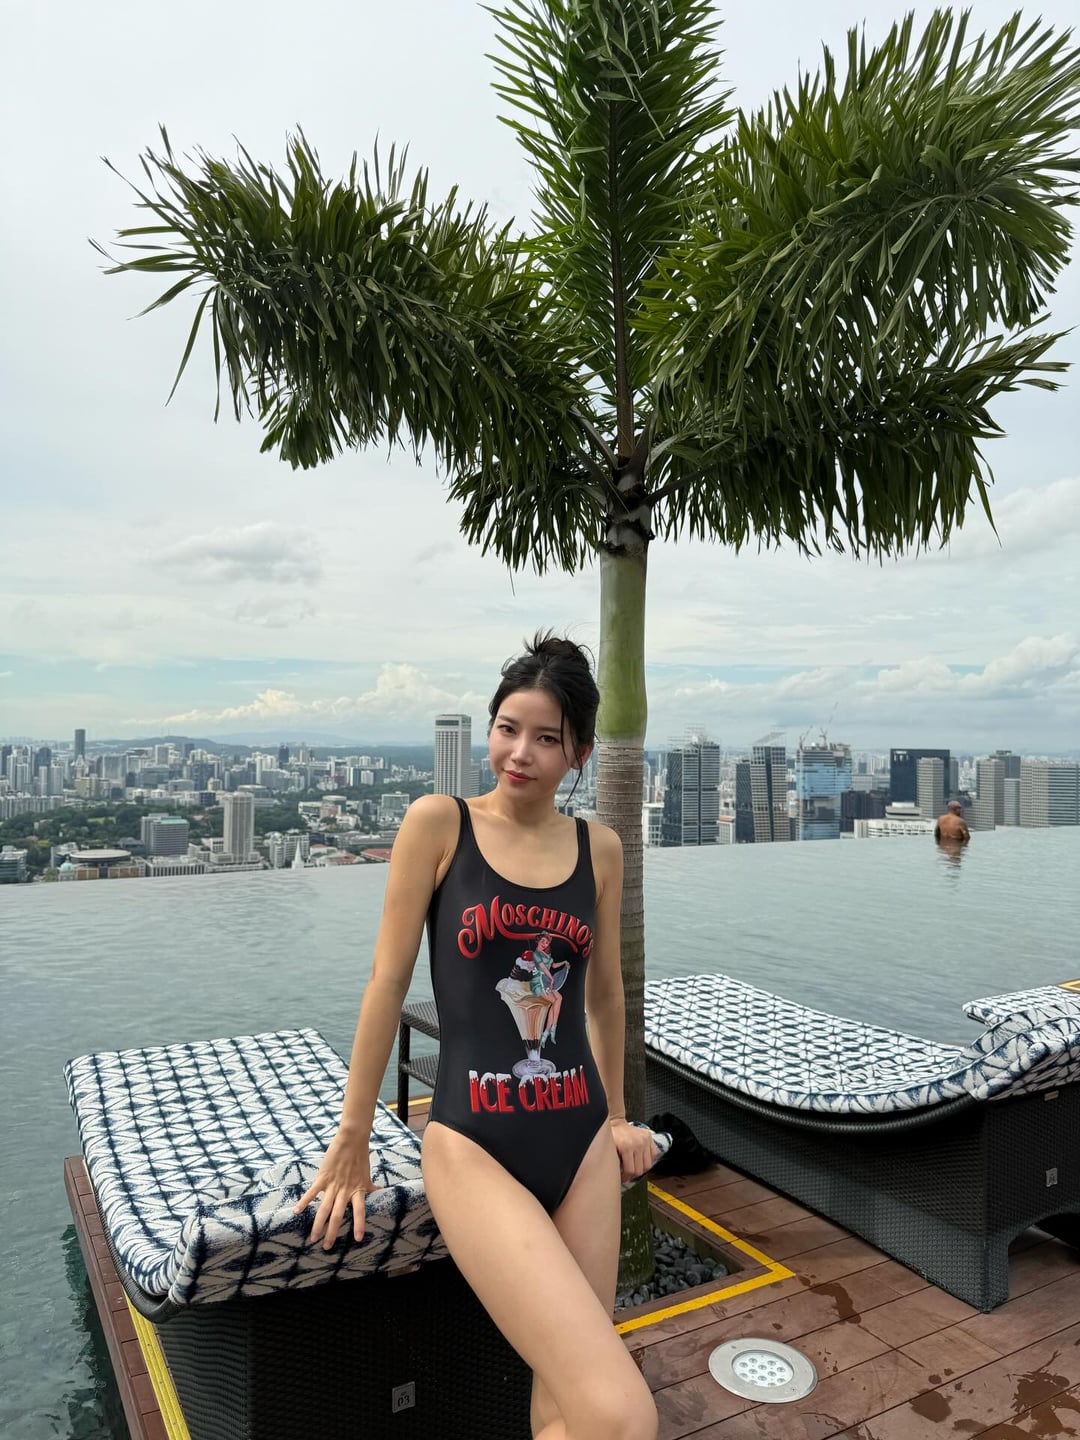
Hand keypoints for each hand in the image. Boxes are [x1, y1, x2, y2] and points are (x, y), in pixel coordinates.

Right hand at [293, 1133, 377, 1249]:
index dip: (359, 1224)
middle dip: (332, 1232)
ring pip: (324, 1208)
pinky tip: (296, 1212)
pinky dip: (304, 1202)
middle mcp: (345, 1190)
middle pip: (337, 1215)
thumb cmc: (360, 1157)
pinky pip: (312, 1192)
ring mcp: (333, 1185)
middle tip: (327, 1247)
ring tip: (313, 1238)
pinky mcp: (323, 1177)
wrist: (352, 1139)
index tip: (357, 1239)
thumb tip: (381, 1191)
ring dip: (318, 1224)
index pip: (359, 1211)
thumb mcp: (367, 1175)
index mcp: (357, 1190)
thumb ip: (371, 1187)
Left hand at [609, 1118, 656, 1183]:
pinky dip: (648, 1160)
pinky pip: (653, 1155)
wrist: (616, 1123)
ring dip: (641, 1168)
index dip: (625, 1177)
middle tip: (627, 1174)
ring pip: (648, 1165)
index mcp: (626, 1146)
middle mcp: (638, 1143)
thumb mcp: (609, 1149)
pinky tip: (640, 1159)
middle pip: (640, 1170)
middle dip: (632, 1175)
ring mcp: (645, 1140)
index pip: (630, 1170)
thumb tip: (616, 1176)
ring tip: (634, 1167)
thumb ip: (613, 1162)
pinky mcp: (649, 1138)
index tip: (622, 1178)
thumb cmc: (612, 1136)